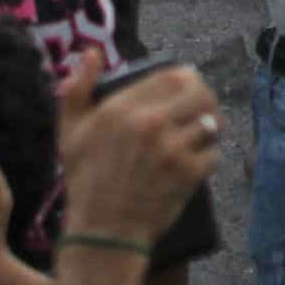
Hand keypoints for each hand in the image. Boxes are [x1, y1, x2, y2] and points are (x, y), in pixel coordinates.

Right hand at [62, 54, 222, 248]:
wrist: (103, 232)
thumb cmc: (85, 182)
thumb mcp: (70, 133)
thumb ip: (78, 89)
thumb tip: (90, 52)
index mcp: (121, 108)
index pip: (172, 76)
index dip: (185, 80)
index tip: (186, 88)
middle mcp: (149, 123)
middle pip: (200, 93)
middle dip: (205, 99)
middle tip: (202, 109)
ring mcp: (171, 148)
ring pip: (211, 122)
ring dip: (209, 128)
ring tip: (201, 134)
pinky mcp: (188, 173)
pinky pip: (213, 154)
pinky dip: (208, 158)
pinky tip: (196, 163)